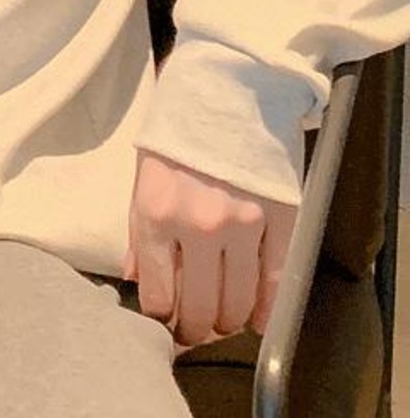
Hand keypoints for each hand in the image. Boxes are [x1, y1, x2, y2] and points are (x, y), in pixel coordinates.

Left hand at [123, 150, 297, 349]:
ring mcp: (243, 225)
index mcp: (154, 215)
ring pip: (237, 302)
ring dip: (228, 322)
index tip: (167, 323)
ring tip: (224, 323)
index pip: (157, 294)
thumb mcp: (144, 178)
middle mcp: (197, 227)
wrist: (232, 85)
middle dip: (194, 330)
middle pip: (198, 307)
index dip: (162, 320)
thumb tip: (138, 281)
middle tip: (195, 332)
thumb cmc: (180, 131)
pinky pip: (275, 280)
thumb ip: (139, 235)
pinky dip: (266, 308)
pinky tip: (259, 320)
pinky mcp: (280, 218)